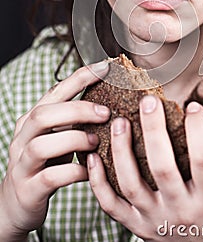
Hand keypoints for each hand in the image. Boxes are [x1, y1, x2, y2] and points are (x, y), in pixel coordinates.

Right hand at [0, 61, 108, 241]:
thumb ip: (74, 120)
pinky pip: (51, 177)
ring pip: (42, 145)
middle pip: (44, 114)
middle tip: (106, 113)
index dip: (79, 78)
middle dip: (77, 110)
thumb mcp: (57, 137)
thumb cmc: (46, 164)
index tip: (105, 68)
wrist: (18, 204)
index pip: (54, 92)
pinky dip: (74, 172)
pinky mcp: (29, 189)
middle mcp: (23, 138)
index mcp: (32, 121)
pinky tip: (91, 171)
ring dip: (74, 140)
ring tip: (97, 142)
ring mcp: (23, 164)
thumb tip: (113, 101)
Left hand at [87, 97, 202, 241]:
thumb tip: (185, 117)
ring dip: (121, 150)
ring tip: (119, 121)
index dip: (198, 130)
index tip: (192, 106)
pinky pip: (110, 204)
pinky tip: (94, 155)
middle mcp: (181, 211)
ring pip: (130, 184)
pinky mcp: (135, 226)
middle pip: (162, 167)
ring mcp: (155, 219)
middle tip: (148, 101)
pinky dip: (97, 180)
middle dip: (153, 130)